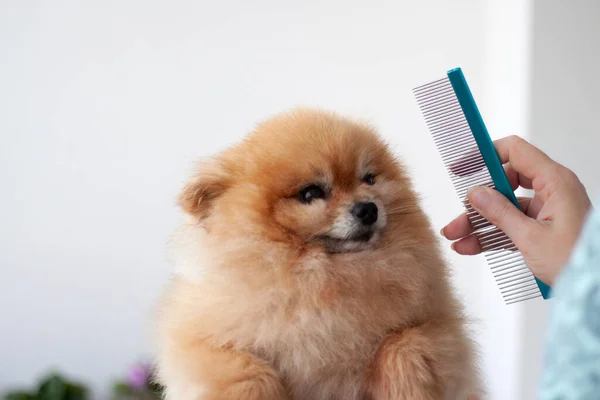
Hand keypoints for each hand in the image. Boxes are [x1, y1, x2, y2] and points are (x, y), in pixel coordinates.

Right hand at [441, 136, 591, 284]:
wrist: (594, 288)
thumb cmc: (576, 262)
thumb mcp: (531, 238)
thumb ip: (500, 213)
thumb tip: (476, 193)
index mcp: (555, 182)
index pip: (516, 152)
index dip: (486, 155)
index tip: (462, 167)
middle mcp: (552, 191)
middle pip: (505, 183)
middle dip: (477, 201)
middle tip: (458, 215)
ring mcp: (547, 210)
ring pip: (505, 207)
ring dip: (479, 222)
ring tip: (456, 236)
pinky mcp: (543, 227)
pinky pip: (511, 224)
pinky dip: (492, 234)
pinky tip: (470, 246)